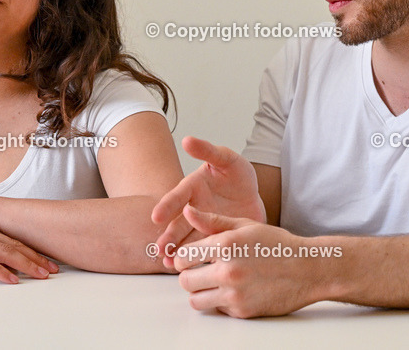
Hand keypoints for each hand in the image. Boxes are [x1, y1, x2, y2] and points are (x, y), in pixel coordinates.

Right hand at [0, 217, 58, 283]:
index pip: (12, 240)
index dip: (31, 251)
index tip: (46, 261)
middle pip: (14, 245)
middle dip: (36, 259)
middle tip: (52, 270)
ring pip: (5, 252)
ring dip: (26, 265)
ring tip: (41, 276)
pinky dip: (1, 271)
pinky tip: (12, 280)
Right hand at [151, 137, 265, 267]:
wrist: (253, 195)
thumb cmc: (237, 174)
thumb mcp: (227, 159)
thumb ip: (208, 151)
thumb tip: (187, 139)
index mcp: (193, 187)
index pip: (178, 196)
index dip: (167, 205)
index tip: (156, 216)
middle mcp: (193, 208)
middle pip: (178, 223)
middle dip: (169, 235)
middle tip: (160, 247)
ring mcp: (203, 225)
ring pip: (187, 239)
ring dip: (177, 250)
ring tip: (168, 262)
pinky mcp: (214, 238)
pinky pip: (203, 249)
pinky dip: (195, 259)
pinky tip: (187, 269)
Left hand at [172, 205, 325, 317]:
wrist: (307, 270)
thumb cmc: (276, 245)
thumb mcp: (245, 225)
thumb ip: (212, 221)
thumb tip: (187, 211)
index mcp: (226, 245)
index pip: (183, 257)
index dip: (182, 258)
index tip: (189, 259)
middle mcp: (228, 270)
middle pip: (185, 281)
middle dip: (188, 276)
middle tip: (199, 272)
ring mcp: (235, 294)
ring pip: (195, 300)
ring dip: (200, 292)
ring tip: (211, 283)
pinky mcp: (242, 311)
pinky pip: (217, 310)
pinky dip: (220, 302)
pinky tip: (233, 290)